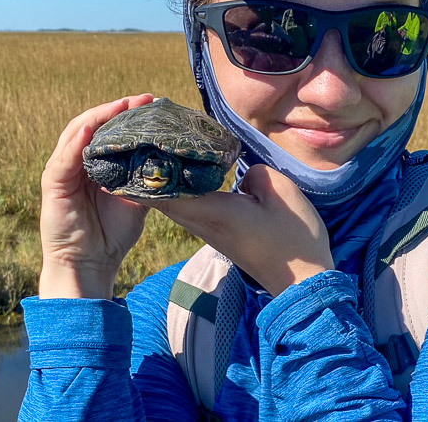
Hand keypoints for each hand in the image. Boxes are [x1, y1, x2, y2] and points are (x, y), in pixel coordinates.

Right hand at [38, 94, 155, 298]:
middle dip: (117, 110)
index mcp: (95, 163)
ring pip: (77, 133)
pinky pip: (64, 157)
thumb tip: (171, 159)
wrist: (91, 265)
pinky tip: (93, 129)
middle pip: (93, 124)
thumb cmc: (113, 235)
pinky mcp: (52, 183)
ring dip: (99, 117)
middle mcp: (77, 162)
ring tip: (122, 106)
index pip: (108, 129)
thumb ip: (145, 178)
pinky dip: (78, 141)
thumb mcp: (136, 200)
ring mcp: (62, 170)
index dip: (128, 115)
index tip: (152, 103)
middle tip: (143, 99)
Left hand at [150, 165, 333, 295]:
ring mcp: (210, 232)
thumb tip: (238, 177)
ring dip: (162, 183)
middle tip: (135, 147)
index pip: (164, 195)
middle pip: (161, 199)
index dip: (141, 178)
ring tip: (154, 154)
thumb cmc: (293, 238)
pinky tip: (184, 174)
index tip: (126, 157)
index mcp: (213, 212)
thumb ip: (253, 174)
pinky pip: (190, 209)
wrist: (301, 280)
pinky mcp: (220, 235)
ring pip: (174, 205)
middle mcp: (204, 224)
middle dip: (145, 175)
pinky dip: (180, 191)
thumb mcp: (280, 192)